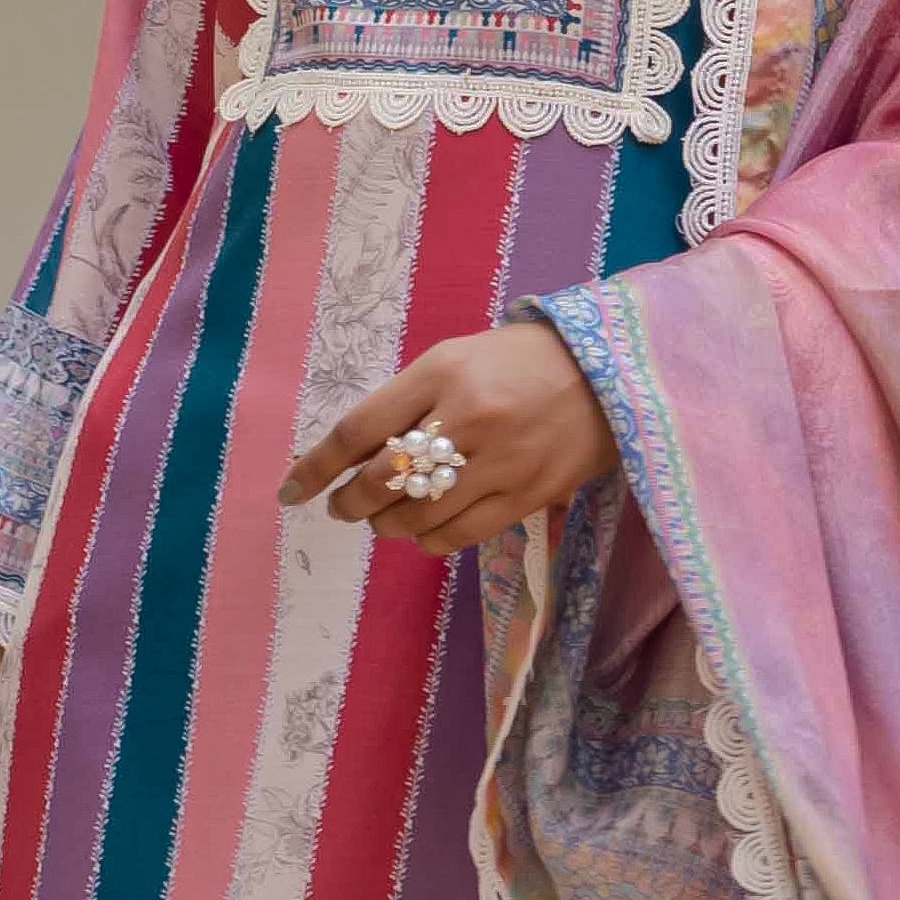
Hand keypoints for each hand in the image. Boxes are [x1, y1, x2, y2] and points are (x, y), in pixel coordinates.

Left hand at [282, 321, 616, 555]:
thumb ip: (405, 401)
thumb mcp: (455, 359)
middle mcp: (467, 417)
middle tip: (343, 507)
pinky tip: (423, 530)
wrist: (607, 375)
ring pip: (418, 515)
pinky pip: (457, 535)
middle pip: (383, 480)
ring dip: (387, 524)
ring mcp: (500, 462)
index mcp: (442, 372)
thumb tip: (352, 457)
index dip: (316, 466)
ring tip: (385, 517)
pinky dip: (427, 539)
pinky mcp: (527, 496)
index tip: (292, 489)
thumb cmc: (518, 362)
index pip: (359, 429)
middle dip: (349, 502)